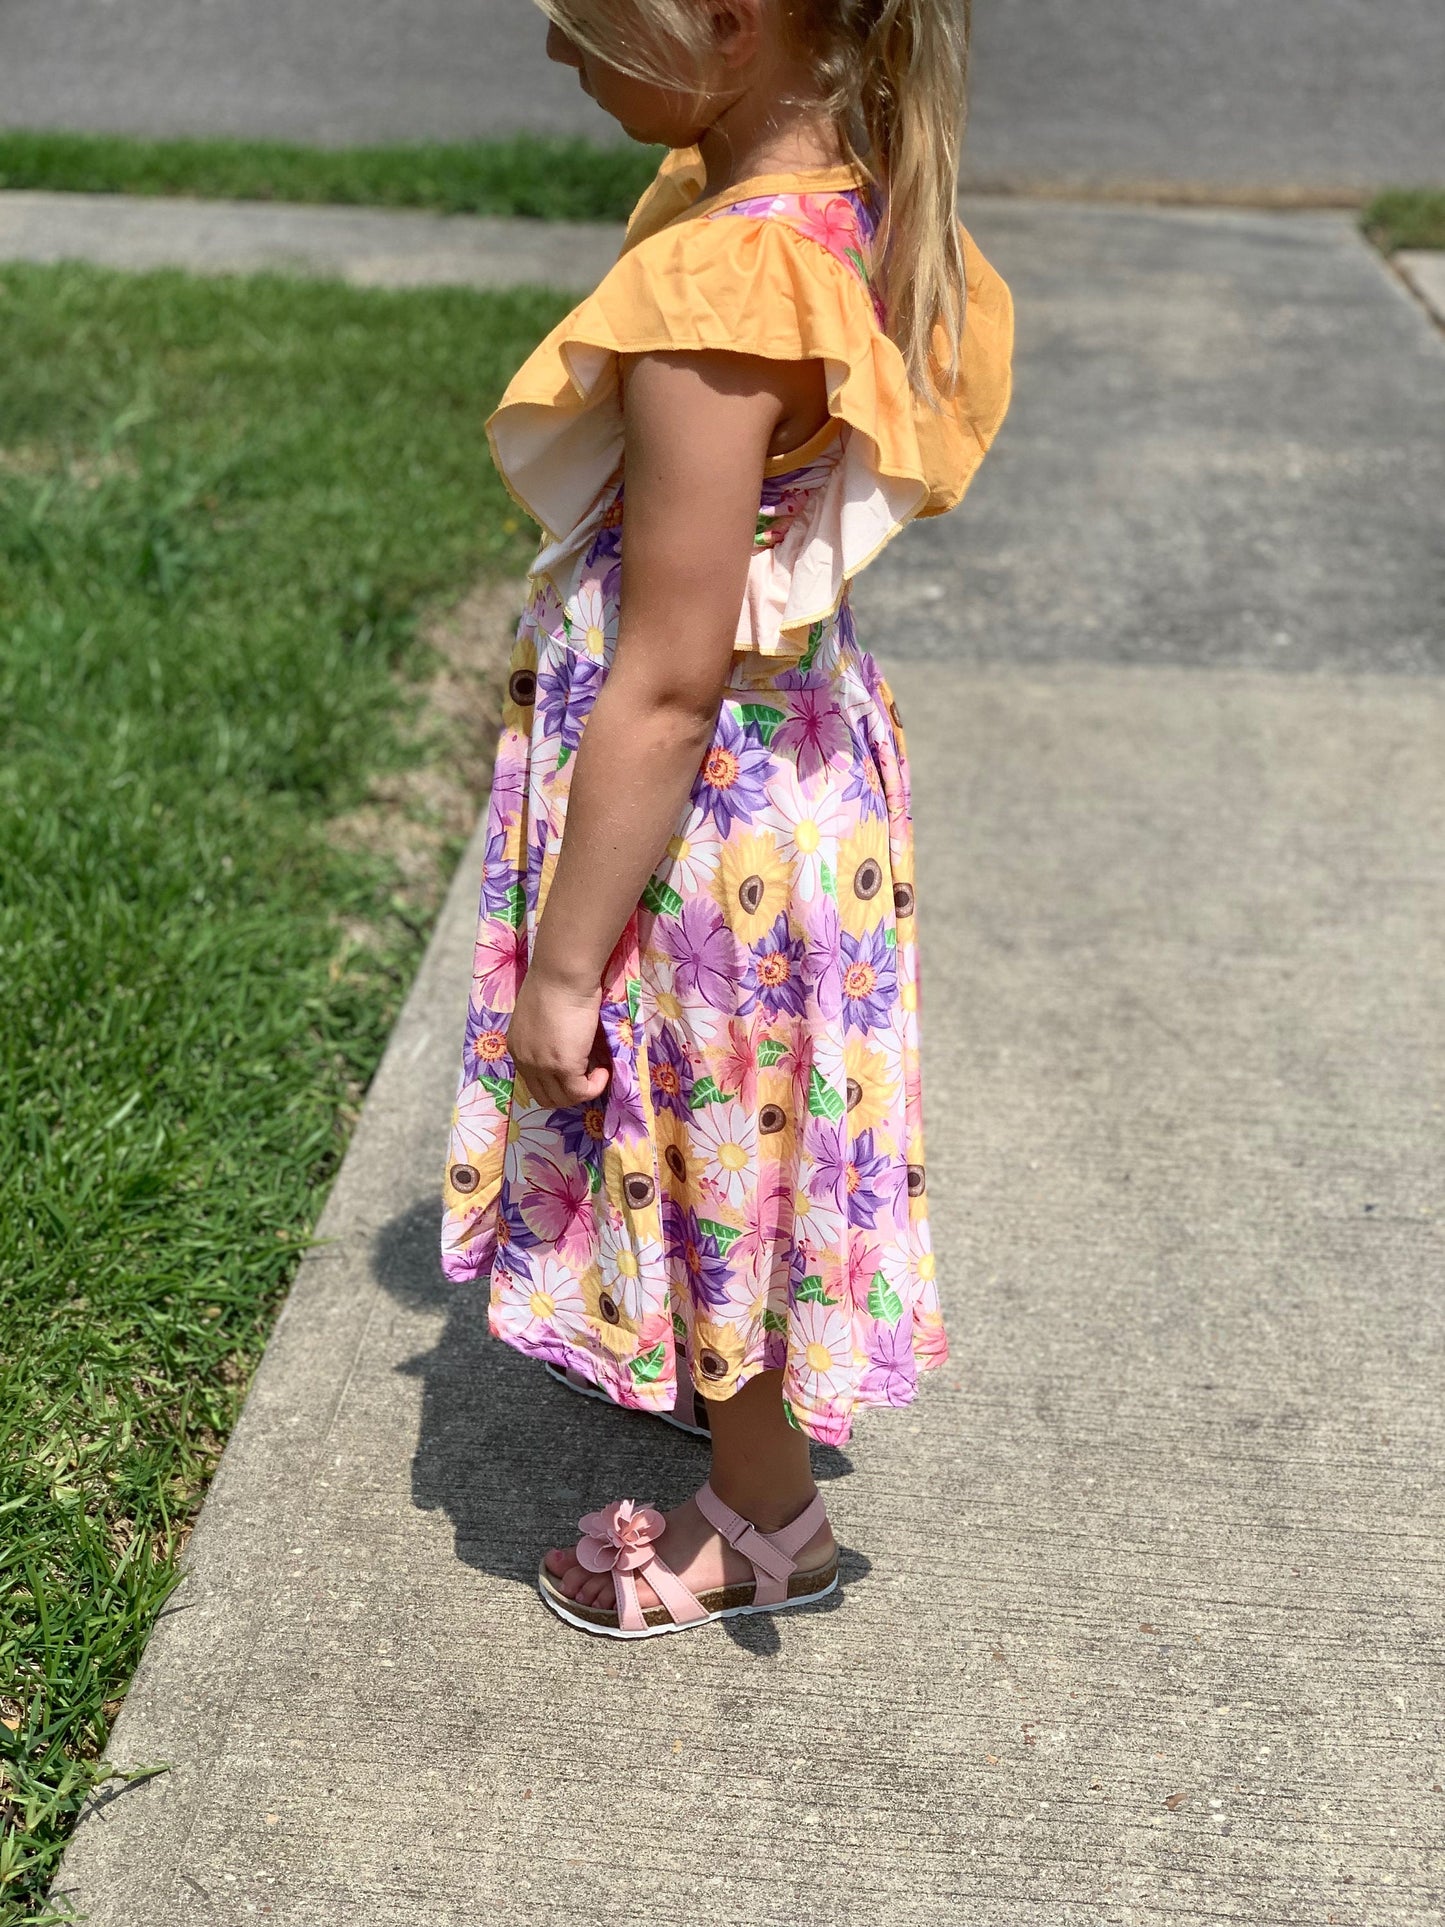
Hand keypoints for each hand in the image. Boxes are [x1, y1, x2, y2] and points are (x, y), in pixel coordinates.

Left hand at [507, 968, 610, 1110]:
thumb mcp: (541, 1016)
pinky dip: (595, 1086)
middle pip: (546, 1097)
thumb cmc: (555, 983)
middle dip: (569, 1093)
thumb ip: (546, 1036)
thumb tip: (566, 1045)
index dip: (557, 1083)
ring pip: (563, 1099)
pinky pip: (582, 1092)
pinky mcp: (564, 1066)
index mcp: (517, 1048)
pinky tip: (603, 1070)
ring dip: (583, 1091)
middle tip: (589, 1076)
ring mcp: (542, 1066)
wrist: (562, 974)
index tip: (577, 1070)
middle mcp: (524, 1061)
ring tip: (598, 1070)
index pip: (534, 1082)